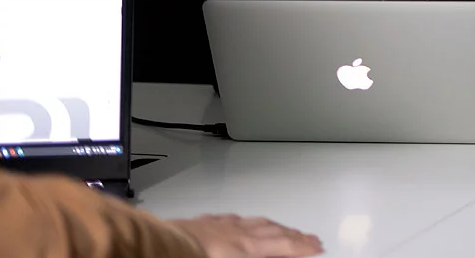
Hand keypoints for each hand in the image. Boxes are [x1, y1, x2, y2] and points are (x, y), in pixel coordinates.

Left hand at [169, 214, 322, 257]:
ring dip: (274, 227)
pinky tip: (242, 222)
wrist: (157, 249)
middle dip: (294, 235)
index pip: (284, 246)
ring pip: (255, 223)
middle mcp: (238, 233)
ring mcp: (220, 226)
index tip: (317, 246)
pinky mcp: (202, 224)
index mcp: (247, 248)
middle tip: (309, 238)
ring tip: (283, 229)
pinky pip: (230, 220)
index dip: (303, 247)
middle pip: (274, 232)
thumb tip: (276, 250)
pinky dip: (244, 222)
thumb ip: (260, 255)